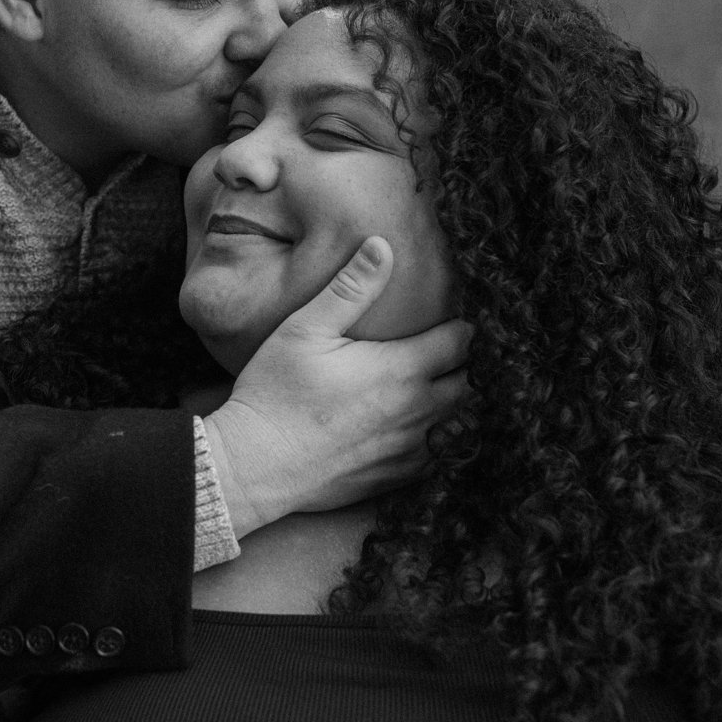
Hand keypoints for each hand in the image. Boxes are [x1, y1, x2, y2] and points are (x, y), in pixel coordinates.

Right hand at [202, 237, 470, 536]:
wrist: (254, 464)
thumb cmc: (274, 392)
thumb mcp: (304, 328)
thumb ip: (350, 287)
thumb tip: (382, 245)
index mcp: (402, 368)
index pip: (460, 342)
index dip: (458, 328)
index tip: (448, 323)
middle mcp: (417, 410)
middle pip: (467, 383)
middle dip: (459, 367)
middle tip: (439, 356)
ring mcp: (410, 448)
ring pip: (457, 422)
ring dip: (448, 405)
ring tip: (429, 390)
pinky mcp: (396, 476)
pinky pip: (435, 456)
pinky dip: (432, 441)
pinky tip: (408, 430)